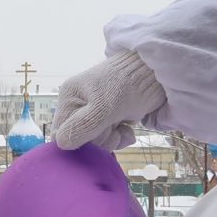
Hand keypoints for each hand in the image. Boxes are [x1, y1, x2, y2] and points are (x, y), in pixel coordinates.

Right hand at [51, 51, 166, 150]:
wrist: (156, 72)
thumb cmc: (129, 84)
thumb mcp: (104, 107)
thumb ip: (82, 126)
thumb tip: (60, 144)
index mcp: (68, 98)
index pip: (62, 134)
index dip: (78, 140)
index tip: (96, 133)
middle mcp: (77, 105)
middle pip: (80, 140)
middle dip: (100, 139)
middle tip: (115, 126)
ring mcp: (93, 112)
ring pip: (96, 141)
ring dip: (113, 138)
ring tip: (124, 125)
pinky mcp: (109, 117)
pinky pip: (109, 137)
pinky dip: (120, 136)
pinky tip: (128, 128)